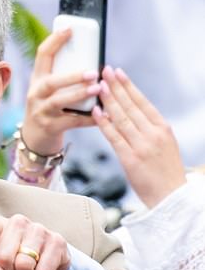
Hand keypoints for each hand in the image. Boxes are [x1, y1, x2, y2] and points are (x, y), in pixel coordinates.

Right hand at [22, 30, 100, 153]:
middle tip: (92, 72)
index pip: (42, 56)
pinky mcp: (49, 128)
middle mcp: (35, 95)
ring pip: (58, 101)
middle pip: (50, 82)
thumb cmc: (49, 108)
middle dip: (71, 76)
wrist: (34, 139)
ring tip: (97, 89)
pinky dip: (87, 119)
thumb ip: (62, 76)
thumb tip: (93, 60)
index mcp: (37, 79)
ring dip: (78, 95)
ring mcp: (40, 112)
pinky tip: (101, 114)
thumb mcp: (48, 90)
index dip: (54, 41)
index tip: (70, 29)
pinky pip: (71, 122)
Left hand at [93, 66, 186, 207]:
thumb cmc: (165, 172)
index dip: (128, 85)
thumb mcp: (164, 145)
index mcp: (162, 128)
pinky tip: (96, 112)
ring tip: (96, 86)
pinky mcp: (130, 158)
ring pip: (121, 118)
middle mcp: (153, 133)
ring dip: (108, 100)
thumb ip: (149, 129)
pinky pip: (114, 137)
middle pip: (130, 105)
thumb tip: (131, 113)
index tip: (117, 72)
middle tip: (103, 70)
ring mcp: (142, 145)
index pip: (142, 102)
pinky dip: (104, 123)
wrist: (171, 199)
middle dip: (115, 86)